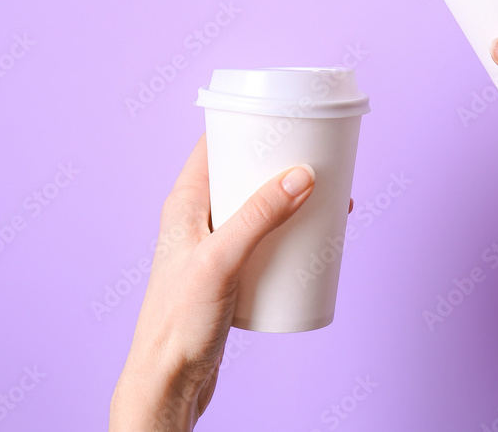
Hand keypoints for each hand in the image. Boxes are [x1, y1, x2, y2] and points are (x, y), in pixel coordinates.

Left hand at [110, 134, 350, 430]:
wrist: (169, 381)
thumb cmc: (179, 321)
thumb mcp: (222, 261)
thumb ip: (258, 217)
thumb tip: (301, 175)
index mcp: (184, 204)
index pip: (213, 146)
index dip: (246, 126)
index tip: (285, 117)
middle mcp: (198, 219)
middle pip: (243, 175)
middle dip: (281, 163)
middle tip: (320, 158)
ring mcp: (216, 247)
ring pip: (258, 208)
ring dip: (291, 199)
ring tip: (328, 197)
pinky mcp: (231, 273)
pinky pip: (266, 240)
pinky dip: (291, 231)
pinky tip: (315, 237)